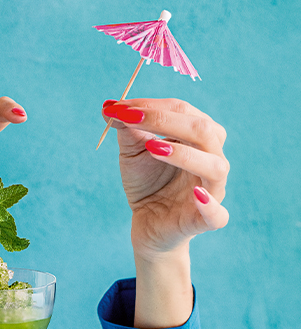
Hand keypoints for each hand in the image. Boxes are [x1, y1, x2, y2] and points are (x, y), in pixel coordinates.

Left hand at [102, 98, 228, 327]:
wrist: (146, 223)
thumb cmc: (146, 183)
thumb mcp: (132, 153)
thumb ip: (127, 130)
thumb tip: (111, 108)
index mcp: (199, 137)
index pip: (182, 110)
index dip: (150, 106)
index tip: (118, 107)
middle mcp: (212, 159)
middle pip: (203, 131)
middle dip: (164, 120)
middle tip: (130, 118)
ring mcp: (213, 190)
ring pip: (215, 166)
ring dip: (184, 154)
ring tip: (154, 148)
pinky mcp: (206, 221)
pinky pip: (217, 214)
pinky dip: (209, 204)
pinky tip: (196, 195)